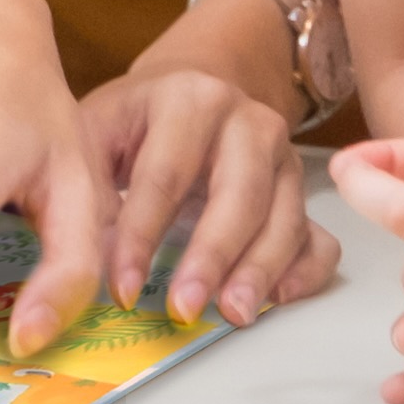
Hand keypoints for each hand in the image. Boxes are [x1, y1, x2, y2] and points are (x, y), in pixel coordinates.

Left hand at [83, 0, 340, 327]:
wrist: (191, 89)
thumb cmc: (137, 121)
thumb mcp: (99, 129)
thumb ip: (90, 187)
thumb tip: (84, 264)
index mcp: (189, 98)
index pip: (165, 174)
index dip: (142, 236)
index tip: (121, 289)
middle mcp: (248, 121)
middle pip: (239, 194)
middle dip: (212, 256)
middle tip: (185, 308)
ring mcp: (283, 156)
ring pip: (284, 217)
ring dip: (259, 271)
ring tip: (232, 314)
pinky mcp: (300, 190)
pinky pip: (319, 234)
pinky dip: (305, 268)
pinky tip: (279, 297)